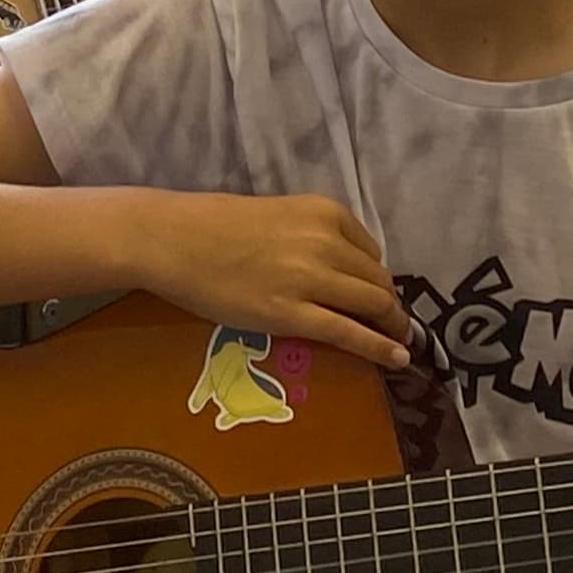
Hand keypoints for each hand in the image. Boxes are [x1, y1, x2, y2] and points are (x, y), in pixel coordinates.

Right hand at [140, 192, 415, 370]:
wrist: (173, 239)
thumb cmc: (214, 225)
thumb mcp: (278, 216)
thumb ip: (311, 236)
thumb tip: (334, 270)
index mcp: (324, 212)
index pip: (371, 252)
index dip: (376, 279)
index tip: (376, 296)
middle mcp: (326, 241)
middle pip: (377, 281)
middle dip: (389, 306)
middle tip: (392, 325)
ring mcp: (310, 279)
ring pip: (373, 306)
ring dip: (392, 327)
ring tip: (399, 344)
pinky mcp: (292, 314)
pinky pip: (348, 334)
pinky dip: (379, 348)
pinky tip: (396, 360)